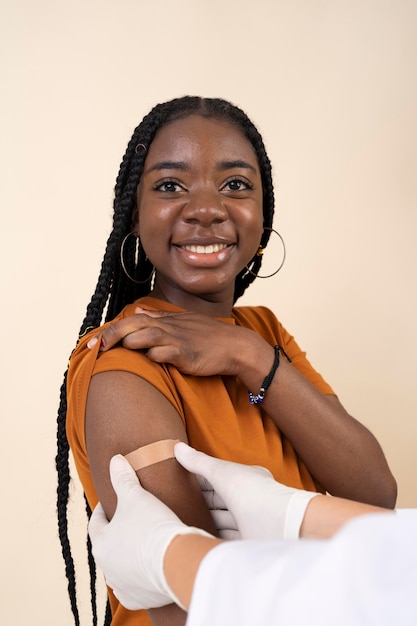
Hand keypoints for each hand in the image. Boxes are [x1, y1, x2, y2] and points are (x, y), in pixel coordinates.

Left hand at [88, 307, 256, 376]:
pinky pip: (168, 353)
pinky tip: (149, 358)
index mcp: (166, 321)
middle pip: (135, 325)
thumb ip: (159, 318)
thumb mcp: (182, 322)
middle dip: (112, 334)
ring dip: (132, 341)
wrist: (236, 346)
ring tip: (119, 349)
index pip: (133, 321)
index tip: (91, 342)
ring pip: (149, 335)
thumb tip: (137, 312)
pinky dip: (156, 354)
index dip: (111, 330)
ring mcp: (180, 340)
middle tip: (95, 346)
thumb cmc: (209, 337)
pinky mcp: (189, 354)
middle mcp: (170, 327)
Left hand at [88, 454, 212, 610]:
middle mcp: (107, 567)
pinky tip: (150, 567)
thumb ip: (123, 478)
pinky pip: (136, 586)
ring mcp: (123, 585)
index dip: (105, 509)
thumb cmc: (153, 526)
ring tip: (143, 543)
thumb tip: (114, 460)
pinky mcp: (140, 598)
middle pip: (108, 545)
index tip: (113, 501)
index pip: (96, 522)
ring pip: (121, 567)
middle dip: (117, 533)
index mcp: (101, 543)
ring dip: (128, 556)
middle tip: (131, 520)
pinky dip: (141, 576)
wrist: (177, 560)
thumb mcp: (136, 495)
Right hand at [175, 443, 319, 539]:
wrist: (280, 527)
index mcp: (247, 478)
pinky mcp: (248, 543)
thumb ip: (199, 462)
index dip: (201, 477)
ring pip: (223, 520)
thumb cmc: (254, 493)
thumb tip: (176, 446)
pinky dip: (213, 536)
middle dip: (201, 500)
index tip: (181, 480)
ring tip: (183, 520)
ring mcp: (249, 522)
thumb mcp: (221, 472)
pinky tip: (199, 536)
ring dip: (207, 520)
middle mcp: (250, 500)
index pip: (220, 476)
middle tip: (177, 501)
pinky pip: (226, 538)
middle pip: (220, 499)